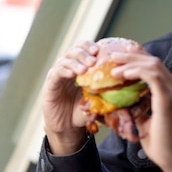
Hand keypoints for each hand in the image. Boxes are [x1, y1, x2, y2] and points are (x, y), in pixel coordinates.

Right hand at [41, 39, 98, 153]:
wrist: (65, 125)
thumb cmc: (81, 110)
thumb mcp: (95, 101)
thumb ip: (104, 95)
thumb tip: (121, 91)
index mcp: (80, 66)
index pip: (84, 48)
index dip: (90, 46)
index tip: (99, 50)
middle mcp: (68, 67)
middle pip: (74, 50)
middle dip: (84, 53)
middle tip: (93, 60)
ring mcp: (58, 74)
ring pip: (65, 59)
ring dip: (75, 62)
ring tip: (84, 69)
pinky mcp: (50, 83)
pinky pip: (56, 72)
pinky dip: (64, 71)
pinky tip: (71, 74)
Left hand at [110, 45, 171, 171]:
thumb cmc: (159, 143)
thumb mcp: (144, 120)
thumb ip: (136, 106)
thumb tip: (117, 100)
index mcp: (171, 91)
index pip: (155, 66)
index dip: (139, 56)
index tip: (121, 53)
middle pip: (154, 61)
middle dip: (132, 55)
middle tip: (113, 55)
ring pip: (153, 64)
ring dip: (131, 62)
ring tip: (114, 64)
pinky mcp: (169, 99)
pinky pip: (153, 76)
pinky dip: (137, 71)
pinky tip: (124, 73)